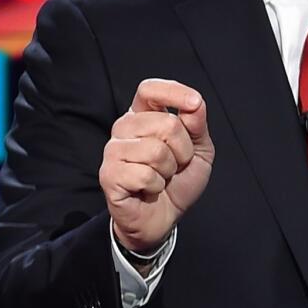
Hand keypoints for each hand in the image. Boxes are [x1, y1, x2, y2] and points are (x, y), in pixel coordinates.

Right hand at [100, 78, 214, 252]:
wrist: (163, 219)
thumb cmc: (178, 182)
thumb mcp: (199, 150)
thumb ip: (197, 125)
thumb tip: (194, 104)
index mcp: (144, 115)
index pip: (149, 89)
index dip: (173, 92)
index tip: (195, 104)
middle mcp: (124, 127)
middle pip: (165, 123)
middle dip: (183, 150)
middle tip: (175, 165)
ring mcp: (113, 150)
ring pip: (156, 151)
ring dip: (169, 171)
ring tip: (161, 178)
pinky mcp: (108, 175)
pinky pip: (144, 174)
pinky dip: (156, 186)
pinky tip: (148, 190)